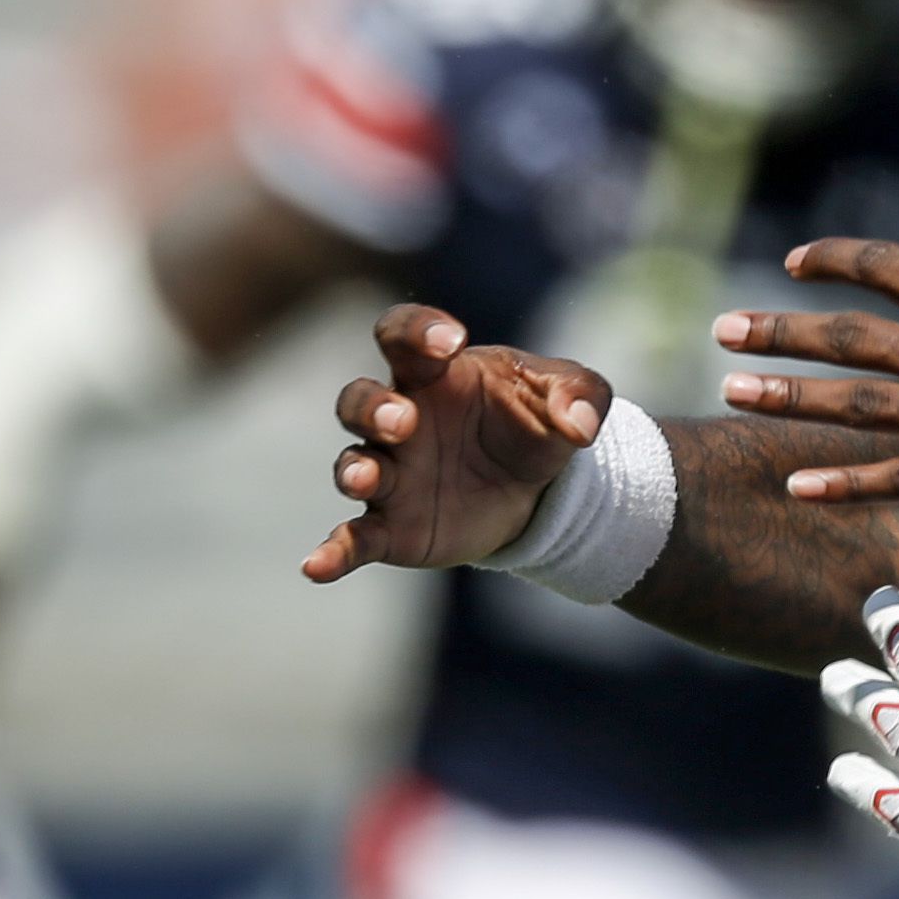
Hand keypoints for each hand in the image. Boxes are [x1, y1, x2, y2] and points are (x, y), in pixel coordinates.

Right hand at [304, 307, 615, 583]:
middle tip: (404, 421)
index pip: (401, 334)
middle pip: (359, 399)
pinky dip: (333, 552)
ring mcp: (392, 473)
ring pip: (351, 463)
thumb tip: (580, 426)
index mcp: (434, 373)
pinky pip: (354, 537)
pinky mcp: (392, 527)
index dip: (417, 330)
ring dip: (354, 470)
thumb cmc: (539, 422)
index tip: (450, 340)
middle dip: (372, 408)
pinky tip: (316, 568)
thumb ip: (582, 397)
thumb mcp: (574, 398)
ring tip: (367, 479)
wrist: (538, 490)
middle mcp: (400, 418)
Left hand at [718, 115, 898, 512]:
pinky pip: (897, 481)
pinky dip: (843, 484)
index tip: (794, 265)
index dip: (833, 261)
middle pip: (849, 340)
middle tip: (722, 329)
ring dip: (789, 399)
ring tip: (734, 392)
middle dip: (779, 333)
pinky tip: (796, 484)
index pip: (884, 268)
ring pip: (857, 407)